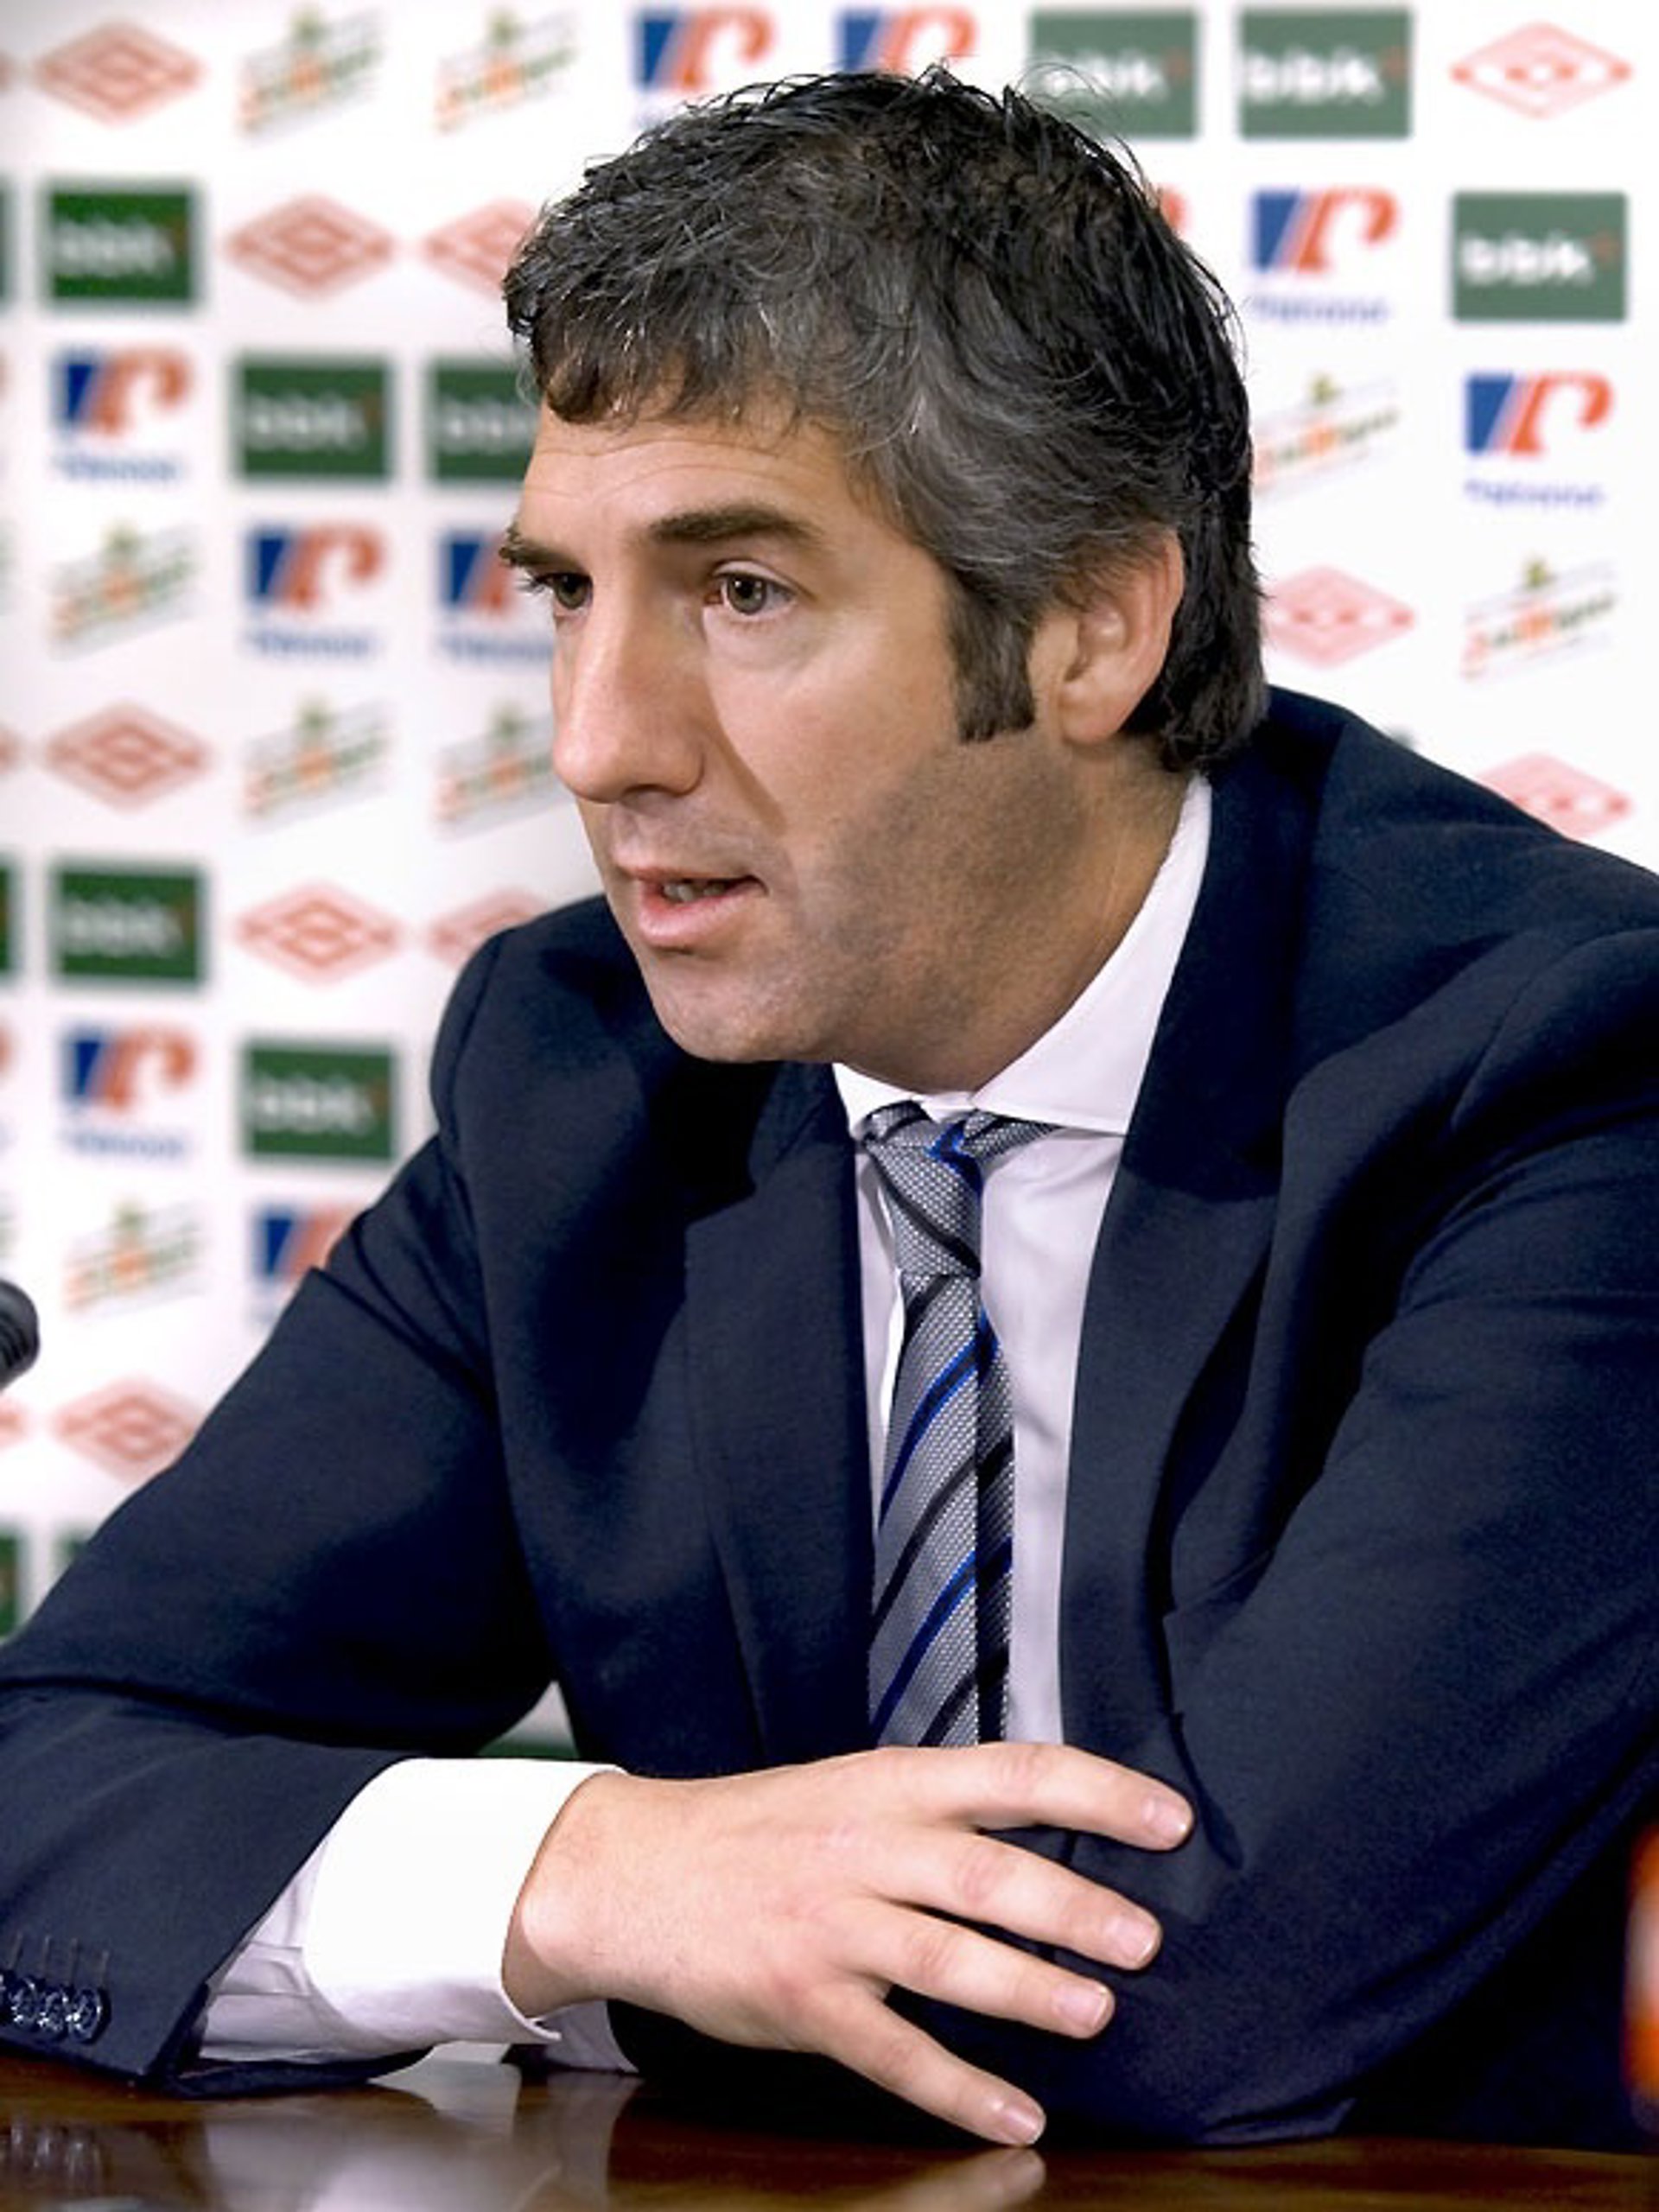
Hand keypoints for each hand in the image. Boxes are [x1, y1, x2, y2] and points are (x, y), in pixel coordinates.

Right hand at [504, 1743, 1190, 2145]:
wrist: (630, 1872)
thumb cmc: (757, 1832)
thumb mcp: (847, 1789)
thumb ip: (935, 1811)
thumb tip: (1048, 1834)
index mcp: (887, 1784)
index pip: (1010, 1772)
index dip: (1095, 1793)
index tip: (1168, 1818)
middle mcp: (864, 1847)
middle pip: (986, 1873)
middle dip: (1073, 1908)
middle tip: (1143, 1940)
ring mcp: (830, 1926)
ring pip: (945, 1960)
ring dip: (1028, 1991)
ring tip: (1094, 2015)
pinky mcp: (799, 1999)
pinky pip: (892, 2053)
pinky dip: (958, 2089)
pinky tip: (1015, 2115)